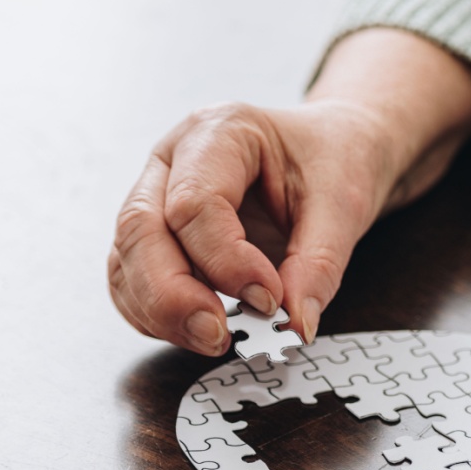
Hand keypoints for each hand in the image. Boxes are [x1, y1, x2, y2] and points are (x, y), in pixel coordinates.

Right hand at [108, 29, 470, 354]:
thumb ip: (319, 265)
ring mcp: (156, 194)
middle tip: (217, 334)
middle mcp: (174, 158)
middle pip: (140, 229)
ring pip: (126, 259)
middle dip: (172, 294)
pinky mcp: (157, 233)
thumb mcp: (344, 204)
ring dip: (160, 310)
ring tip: (213, 339)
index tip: (269, 298)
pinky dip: (156, 314)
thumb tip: (296, 324)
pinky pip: (132, 279)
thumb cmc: (334, 159)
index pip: (194, 202)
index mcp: (219, 131)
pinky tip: (195, 330)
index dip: (226, 261)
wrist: (333, 149)